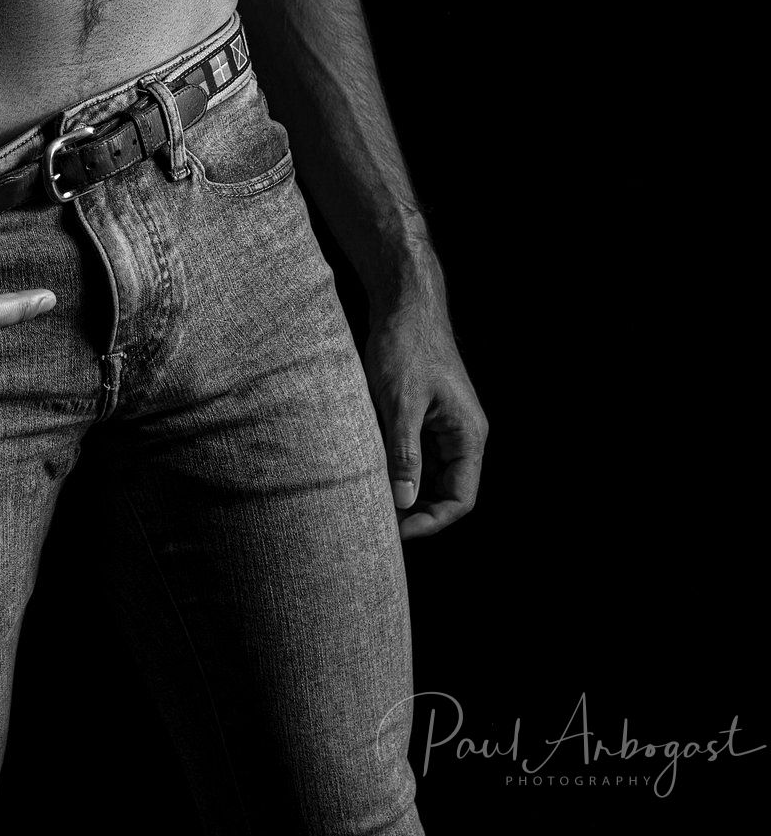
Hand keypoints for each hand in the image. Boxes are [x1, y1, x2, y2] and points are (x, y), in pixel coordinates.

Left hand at [364, 294, 487, 541]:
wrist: (404, 301)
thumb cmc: (406, 344)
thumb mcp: (400, 401)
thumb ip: (403, 452)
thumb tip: (403, 501)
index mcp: (468, 435)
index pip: (461, 499)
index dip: (430, 521)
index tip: (397, 533)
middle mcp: (461, 434)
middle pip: (445, 492)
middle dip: (415, 511)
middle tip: (378, 522)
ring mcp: (443, 424)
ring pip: (428, 474)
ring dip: (403, 488)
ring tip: (370, 499)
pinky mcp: (424, 414)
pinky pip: (414, 452)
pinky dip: (395, 465)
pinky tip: (368, 469)